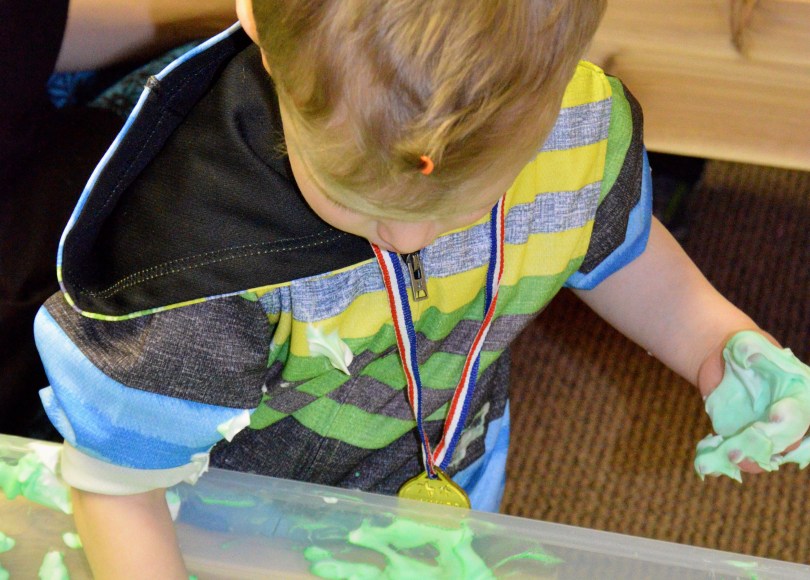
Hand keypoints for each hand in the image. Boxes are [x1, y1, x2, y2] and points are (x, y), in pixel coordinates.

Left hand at [695, 330, 809, 480]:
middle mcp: (790, 422)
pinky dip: (724, 464)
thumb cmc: (746, 348)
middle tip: (737, 448)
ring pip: (762, 457)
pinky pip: (738, 459)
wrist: (726, 360)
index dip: (790, 419)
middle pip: (784, 443)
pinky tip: (708, 465)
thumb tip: (747, 354)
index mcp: (801, 397)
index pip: (801, 416)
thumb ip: (752, 349)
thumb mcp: (750, 344)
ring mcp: (767, 435)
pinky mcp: (743, 441)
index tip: (775, 413)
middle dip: (762, 446)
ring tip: (724, 456)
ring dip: (745, 460)